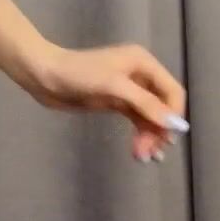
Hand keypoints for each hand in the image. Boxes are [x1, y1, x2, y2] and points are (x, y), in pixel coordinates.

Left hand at [15, 41, 188, 163]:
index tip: (167, 138)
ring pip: (150, 116)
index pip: (173, 91)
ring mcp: (128, 89)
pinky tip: (138, 151)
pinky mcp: (115, 101)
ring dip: (150, 136)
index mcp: (143, 63)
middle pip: (163, 106)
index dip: (174, 115)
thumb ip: (145, 104)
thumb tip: (176, 124)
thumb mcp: (114, 87)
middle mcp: (139, 74)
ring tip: (143, 157)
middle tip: (152, 154)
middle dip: (160, 129)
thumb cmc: (79, 74)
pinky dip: (140, 134)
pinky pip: (136, 120)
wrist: (43, 76)